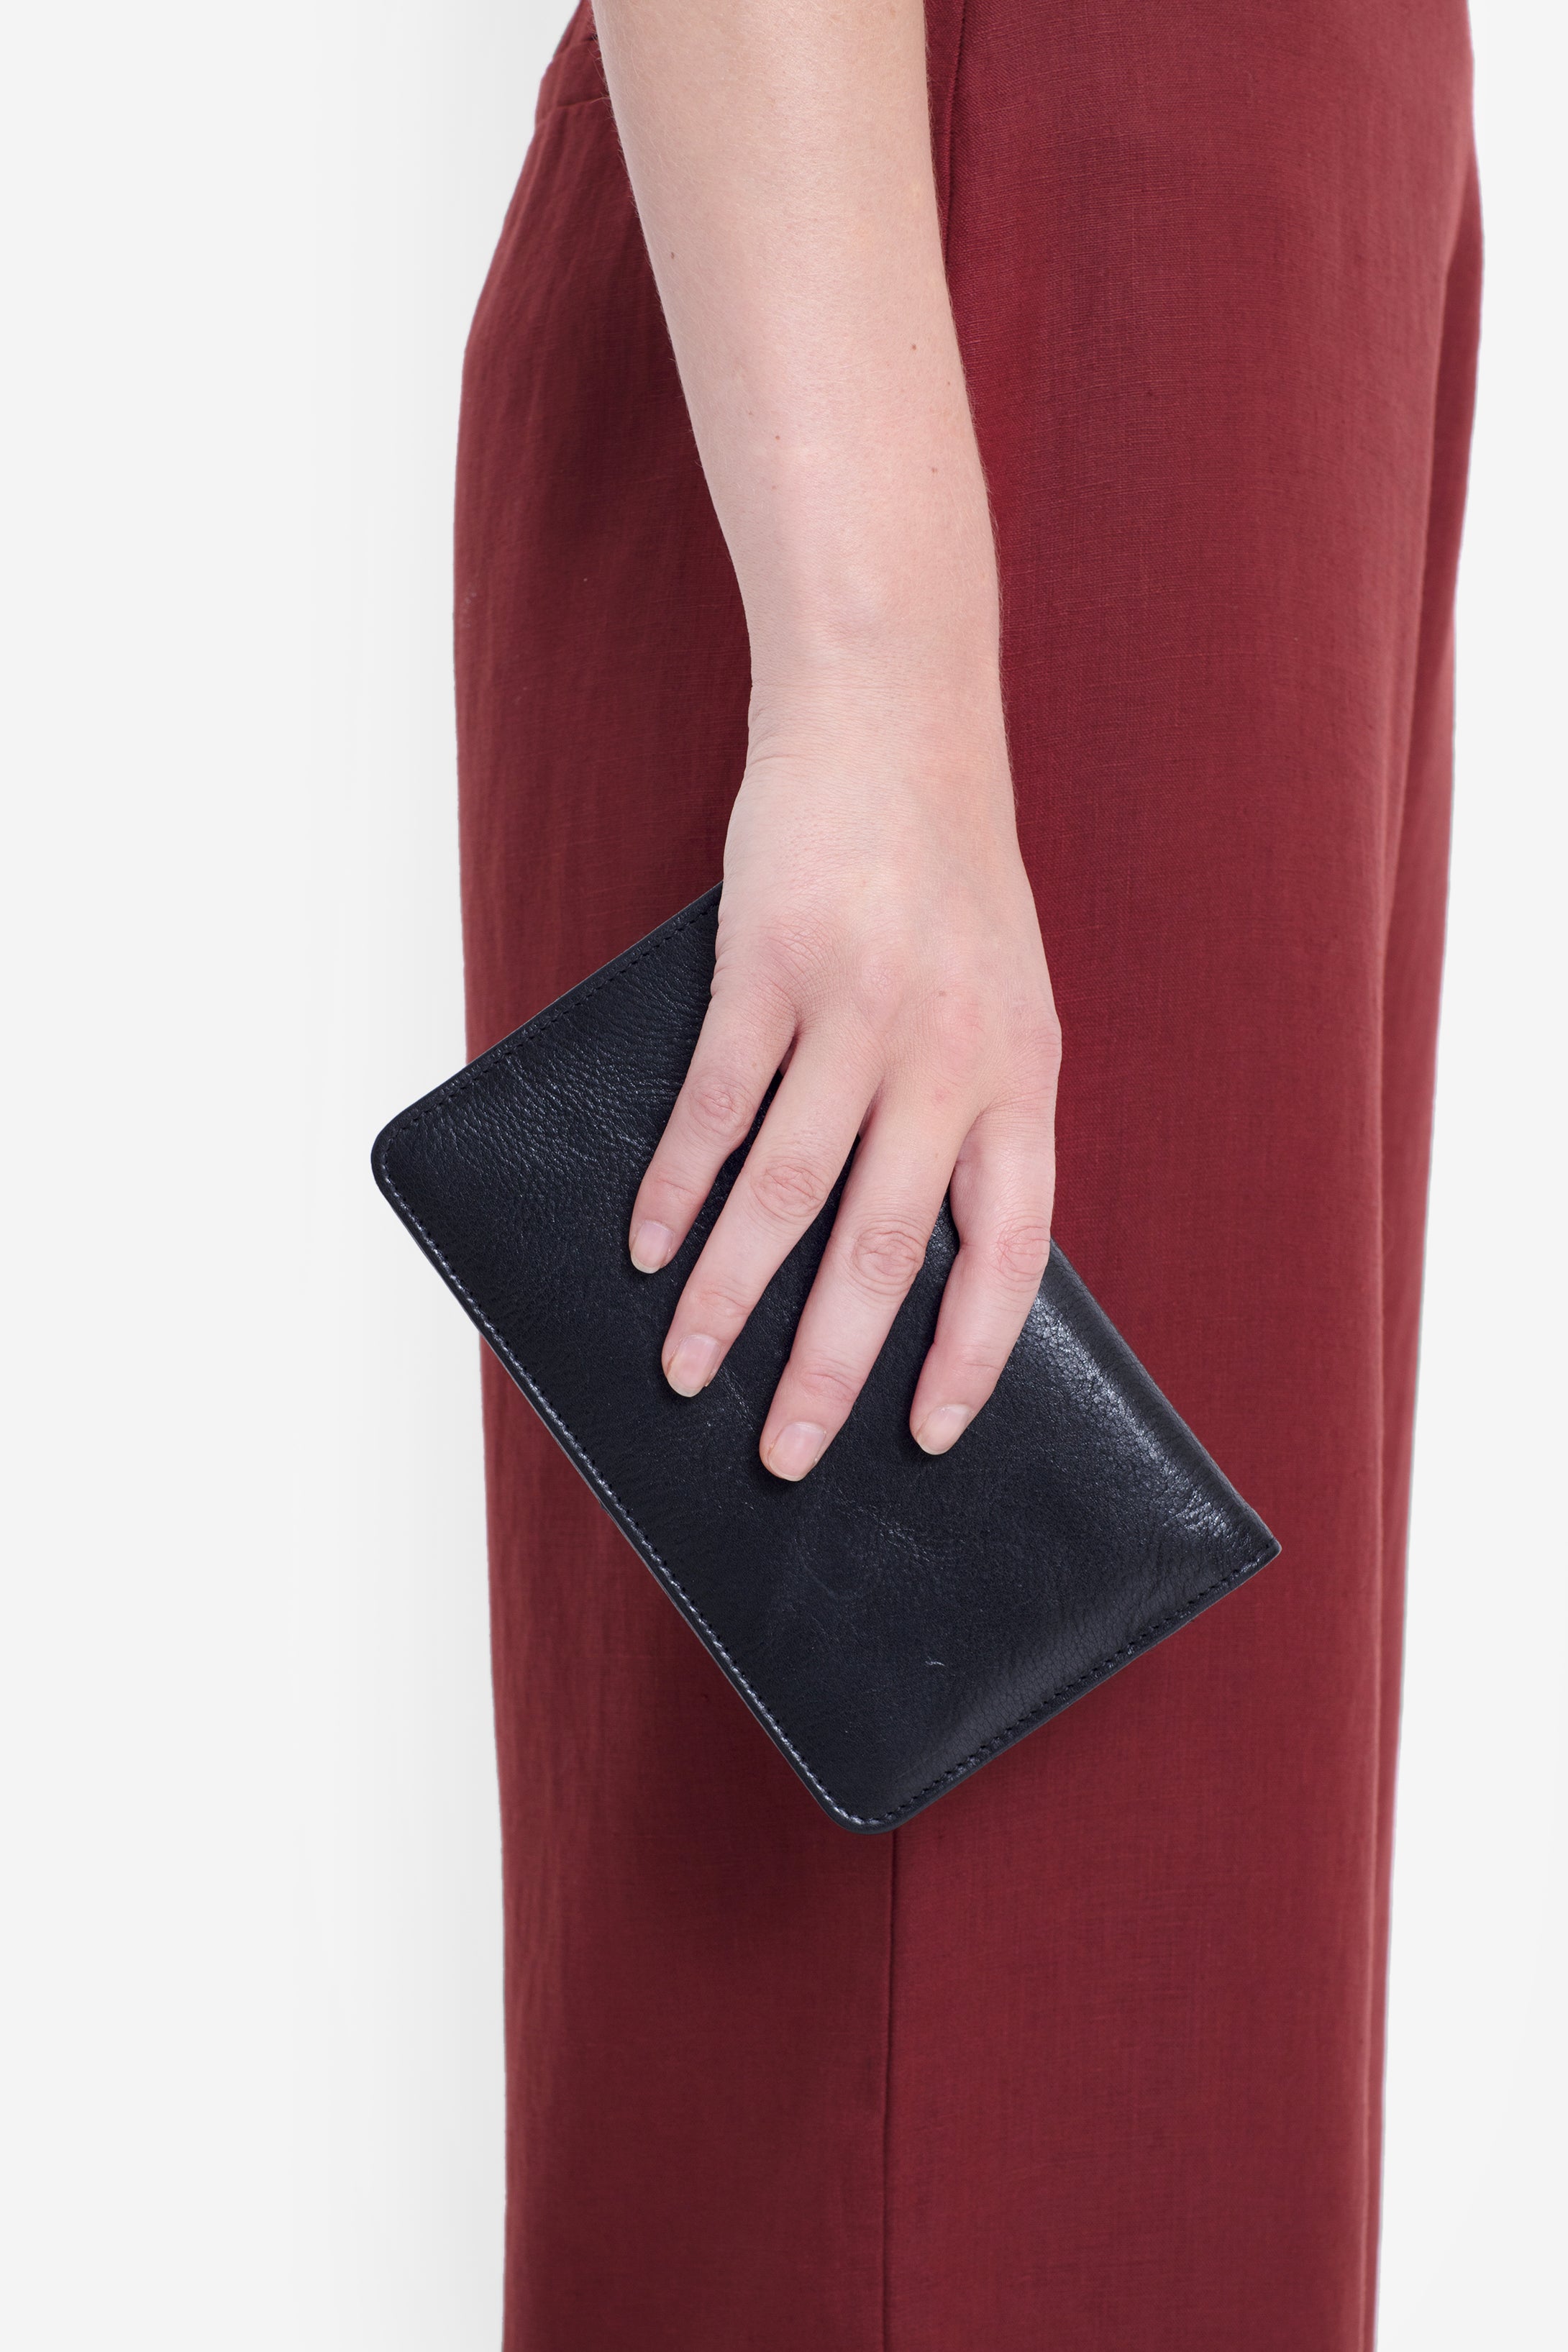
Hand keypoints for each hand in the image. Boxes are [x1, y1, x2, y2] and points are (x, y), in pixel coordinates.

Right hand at [627, 680, 1060, 1479]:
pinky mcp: (770, 964)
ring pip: (787, 1191)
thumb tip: (915, 1261)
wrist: (898, 725)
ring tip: (688, 1375)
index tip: (928, 1437)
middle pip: (886, 1247)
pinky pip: (716, 1103)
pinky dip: (677, 1185)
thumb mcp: (1004, 1003)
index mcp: (1020, 1078)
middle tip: (785, 1456)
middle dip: (829, 1367)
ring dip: (731, 1297)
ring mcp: (856, 1009)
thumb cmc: (949, 884)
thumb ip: (974, 1118)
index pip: (1010, 1249)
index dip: (969, 1352)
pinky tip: (650, 1249)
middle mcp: (947, 1056)